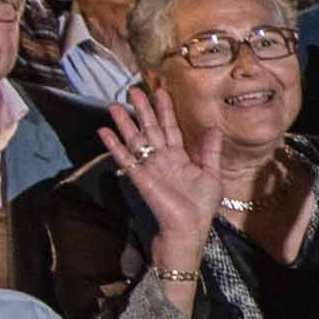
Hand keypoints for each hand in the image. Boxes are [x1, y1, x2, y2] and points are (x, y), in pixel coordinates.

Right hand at [100, 82, 225, 254]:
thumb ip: (210, 151)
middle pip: (150, 128)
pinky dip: (114, 145)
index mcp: (179, 157)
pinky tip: (104, 132)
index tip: (160, 91)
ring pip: (135, 140)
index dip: (165, 110)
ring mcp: (150, 167)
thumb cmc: (201, 206)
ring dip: (124, 123)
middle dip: (142, 109)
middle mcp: (162, 159)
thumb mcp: (212, 175)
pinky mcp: (140, 178)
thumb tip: (214, 127)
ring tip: (113, 105)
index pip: (170, 128)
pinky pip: (125, 158)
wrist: (189, 229)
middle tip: (133, 90)